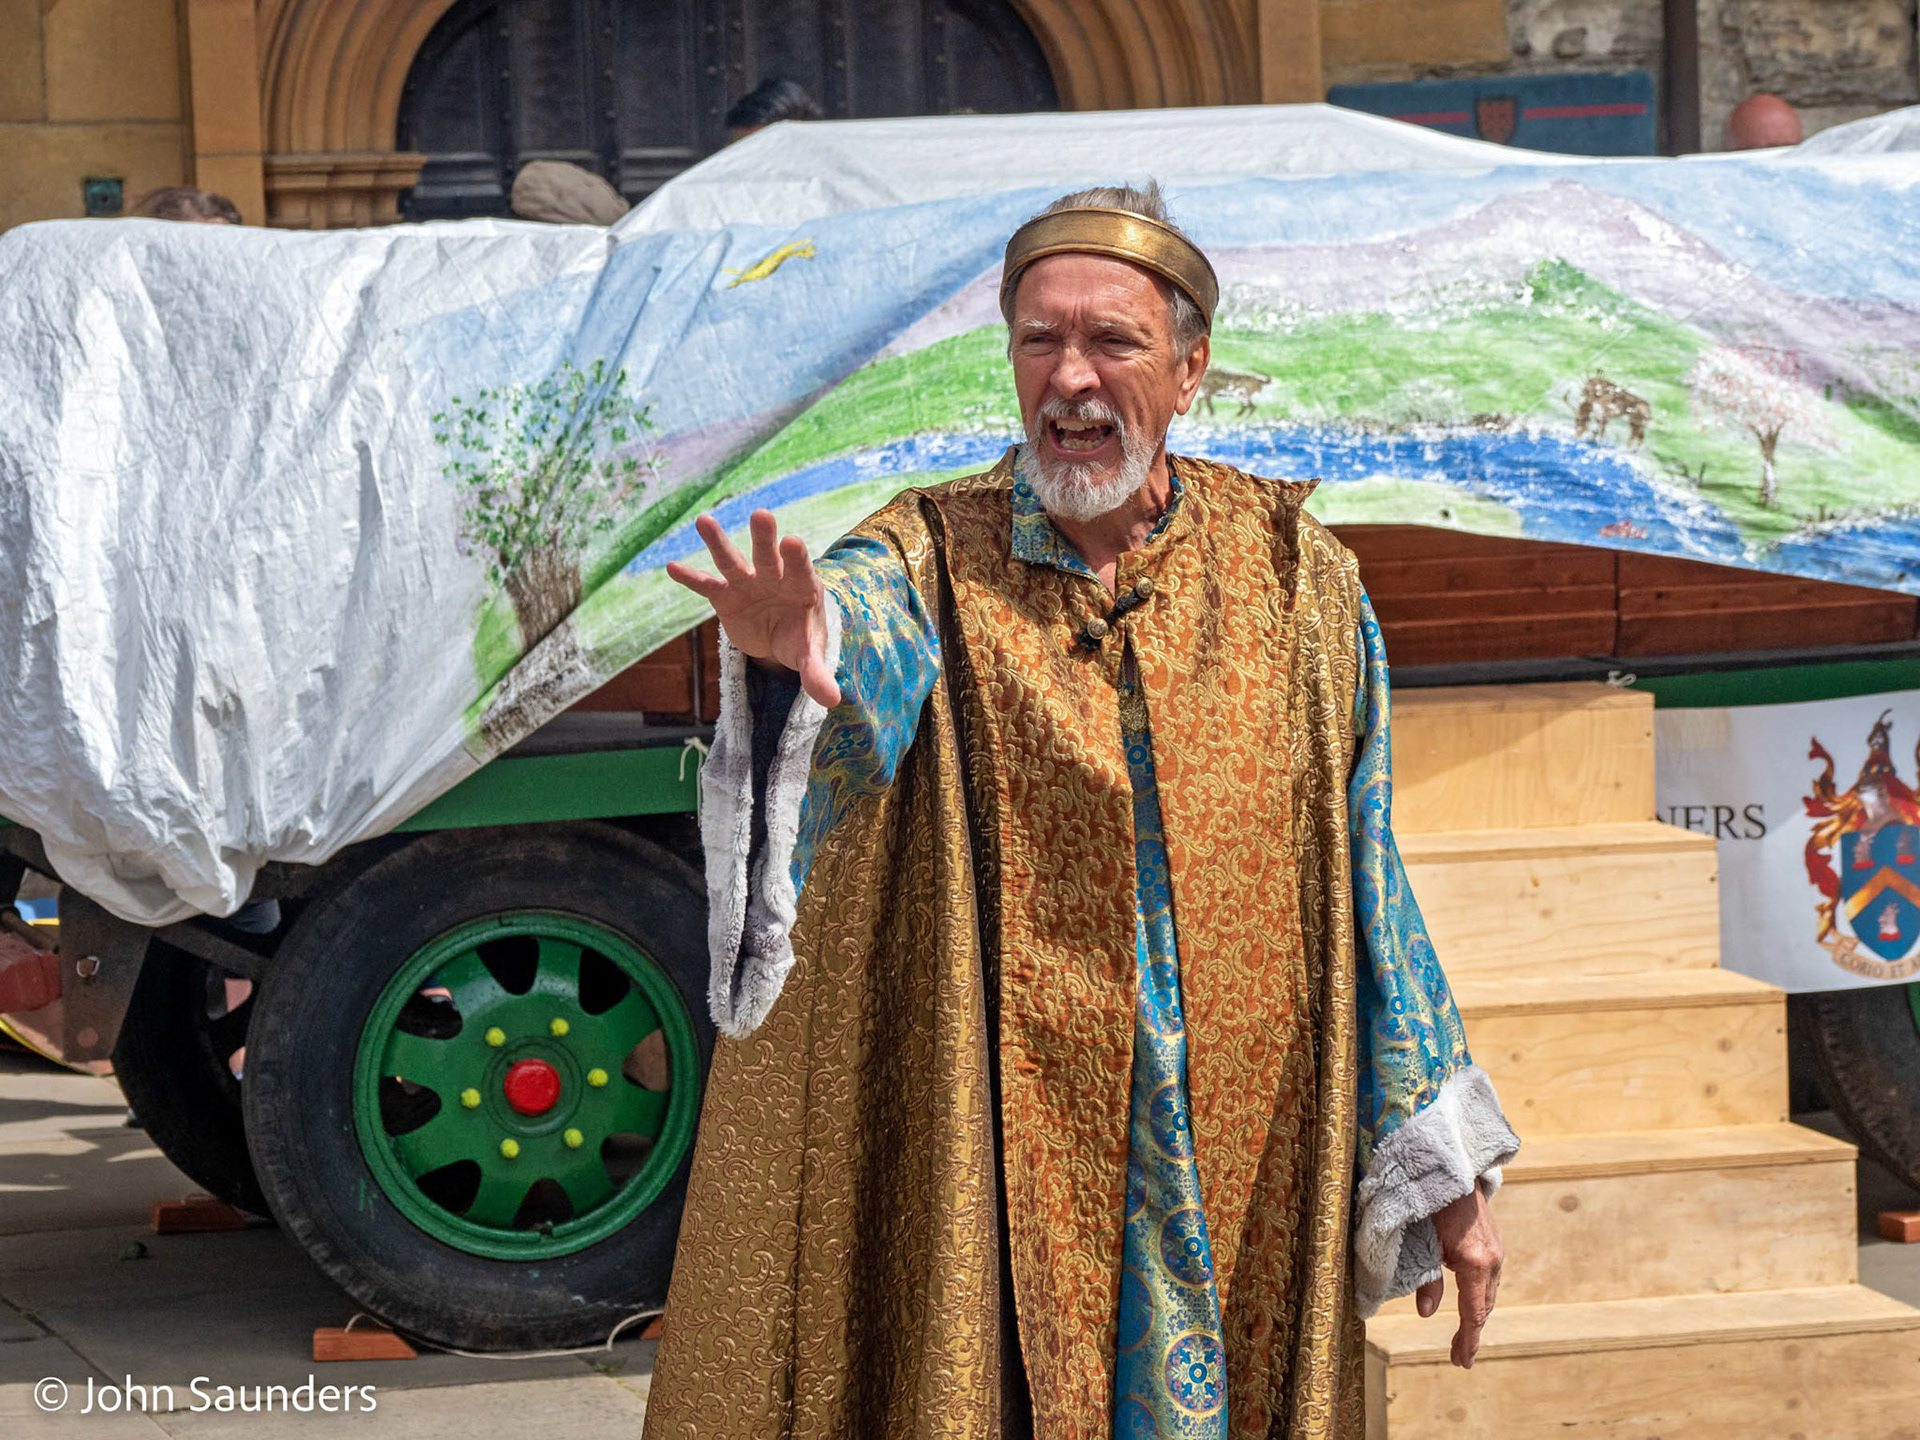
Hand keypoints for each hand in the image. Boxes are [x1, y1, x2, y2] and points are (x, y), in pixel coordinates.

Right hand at [665, 510, 839, 706]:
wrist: (779, 636)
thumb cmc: (800, 638)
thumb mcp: (808, 656)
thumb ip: (817, 673)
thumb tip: (832, 699)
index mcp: (801, 586)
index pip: (800, 569)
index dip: (795, 557)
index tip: (791, 541)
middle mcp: (773, 577)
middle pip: (768, 556)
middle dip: (764, 538)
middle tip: (761, 515)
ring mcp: (747, 583)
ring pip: (732, 560)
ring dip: (718, 542)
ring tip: (703, 521)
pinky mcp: (724, 595)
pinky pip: (705, 585)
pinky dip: (690, 578)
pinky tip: (671, 567)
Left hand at [1415, 1181, 1502, 1368]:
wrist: (1454, 1167)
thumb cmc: (1432, 1202)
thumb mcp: (1422, 1240)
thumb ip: (1426, 1279)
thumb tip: (1427, 1313)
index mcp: (1475, 1262)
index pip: (1473, 1313)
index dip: (1466, 1340)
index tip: (1461, 1362)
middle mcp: (1492, 1259)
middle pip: (1483, 1307)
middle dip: (1471, 1333)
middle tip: (1459, 1357)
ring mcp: (1497, 1250)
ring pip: (1488, 1293)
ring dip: (1477, 1315)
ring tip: (1464, 1337)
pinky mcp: (1494, 1242)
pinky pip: (1490, 1278)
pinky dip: (1481, 1296)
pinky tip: (1472, 1302)